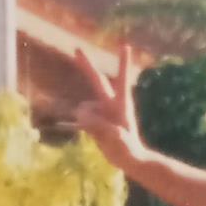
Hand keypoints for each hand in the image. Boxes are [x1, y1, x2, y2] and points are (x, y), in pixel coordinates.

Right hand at [67, 42, 145, 171]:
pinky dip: (84, 124)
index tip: (125, 45)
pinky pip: (81, 117)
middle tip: (76, 48)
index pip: (122, 79)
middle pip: (96, 80)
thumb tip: (81, 116)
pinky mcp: (95, 119)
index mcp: (122, 103)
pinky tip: (96, 135)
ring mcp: (102, 110)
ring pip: (83, 108)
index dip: (123, 62)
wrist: (129, 159)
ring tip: (104, 135)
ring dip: (86, 120)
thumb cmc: (128, 148)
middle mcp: (110, 103)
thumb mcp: (116, 138)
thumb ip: (99, 125)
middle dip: (86, 65)